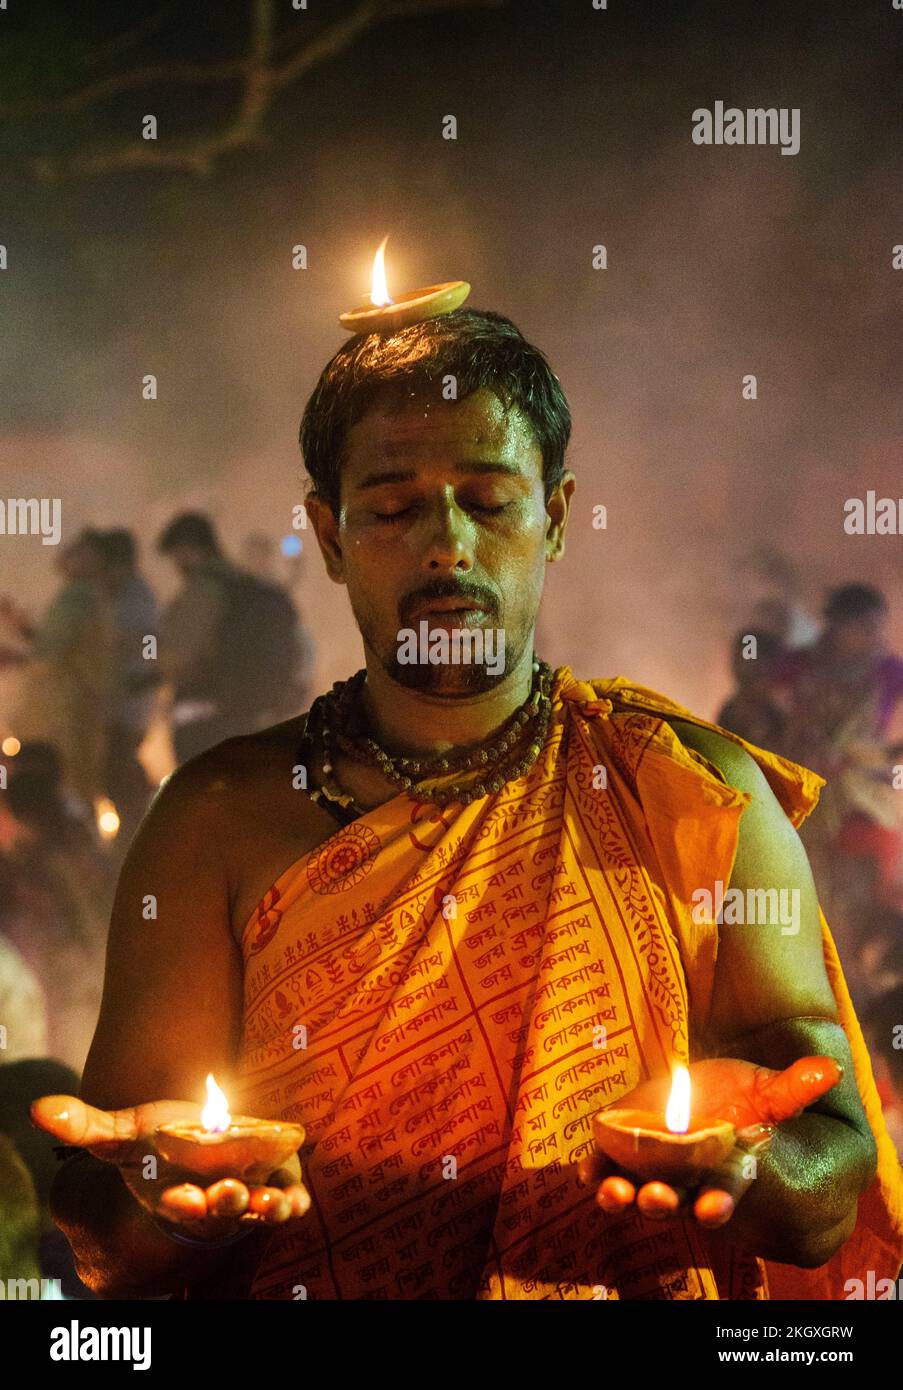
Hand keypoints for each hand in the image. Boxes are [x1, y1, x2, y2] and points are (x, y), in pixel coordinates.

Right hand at [31, 1093, 310, 1242]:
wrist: (207, 1144)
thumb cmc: (166, 1145)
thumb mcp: (129, 1135)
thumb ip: (89, 1127)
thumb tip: (38, 1109)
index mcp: (177, 1195)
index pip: (177, 1205)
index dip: (178, 1203)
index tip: (178, 1196)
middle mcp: (213, 1202)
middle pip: (220, 1212)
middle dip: (223, 1205)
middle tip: (228, 1192)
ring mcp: (248, 1197)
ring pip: (257, 1211)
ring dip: (265, 1208)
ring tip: (271, 1202)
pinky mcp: (279, 1187)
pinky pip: (290, 1201)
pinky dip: (295, 1202)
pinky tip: (299, 1198)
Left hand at [578, 1054, 841, 1229]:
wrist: (700, 1089)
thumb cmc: (737, 1099)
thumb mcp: (764, 1092)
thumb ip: (790, 1090)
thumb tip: (829, 1070)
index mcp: (722, 1174)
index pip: (721, 1198)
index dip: (718, 1205)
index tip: (712, 1208)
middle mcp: (684, 1181)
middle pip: (673, 1202)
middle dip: (663, 1203)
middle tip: (657, 1199)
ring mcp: (648, 1170)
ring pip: (633, 1194)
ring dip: (622, 1198)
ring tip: (616, 1193)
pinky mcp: (618, 1152)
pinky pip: (602, 1170)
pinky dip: (594, 1172)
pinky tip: (587, 1171)